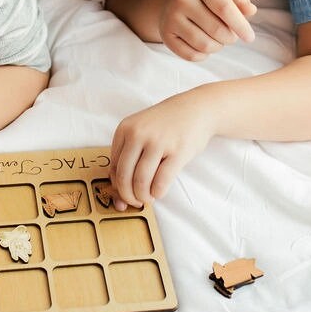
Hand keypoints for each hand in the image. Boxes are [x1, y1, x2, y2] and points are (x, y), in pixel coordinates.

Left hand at [109, 91, 214, 210]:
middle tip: (135, 202)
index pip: (113, 165)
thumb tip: (119, 190)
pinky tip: (159, 192)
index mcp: (125, 129)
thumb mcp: (141, 130)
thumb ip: (129, 154)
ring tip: (148, 197)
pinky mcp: (177, 152)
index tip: (124, 194)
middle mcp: (138, 134)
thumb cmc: (166, 124)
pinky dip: (157, 193)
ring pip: (141, 181)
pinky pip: (161, 181)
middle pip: (124, 176)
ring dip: (143, 196)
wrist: (197, 109)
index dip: (117, 185)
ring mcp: (158, 142)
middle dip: (128, 196)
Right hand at [159, 0, 255, 60]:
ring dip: (218, 47)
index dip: (241, 25)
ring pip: (205, 45)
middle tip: (231, 35)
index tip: (250, 37)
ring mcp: (171, 19)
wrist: (168, 1)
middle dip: (230, 37)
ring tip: (218, 39)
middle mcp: (182, 0)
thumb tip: (251, 11)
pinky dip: (204, 55)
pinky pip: (192, 55)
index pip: (224, 8)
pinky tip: (204, 45)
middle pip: (217, 30)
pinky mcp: (166, 35)